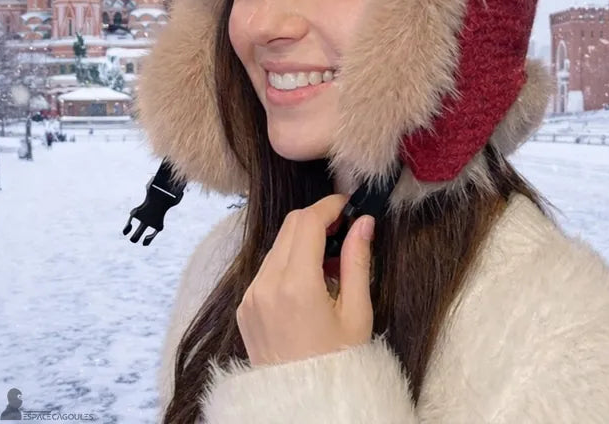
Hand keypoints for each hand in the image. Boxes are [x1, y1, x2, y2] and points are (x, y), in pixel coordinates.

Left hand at [236, 194, 375, 366]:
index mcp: (296, 285)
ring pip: (277, 245)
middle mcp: (266, 286)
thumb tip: (364, 222)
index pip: (308, 221)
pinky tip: (310, 281)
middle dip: (317, 218)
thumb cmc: (338, 365)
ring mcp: (251, 296)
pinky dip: (289, 262)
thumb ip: (358, 260)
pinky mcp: (244, 307)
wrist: (303, 406)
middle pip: (290, 225)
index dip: (330, 205)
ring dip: (303, 240)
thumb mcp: (357, 313)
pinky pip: (266, 268)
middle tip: (344, 230)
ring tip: (331, 263)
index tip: (349, 205)